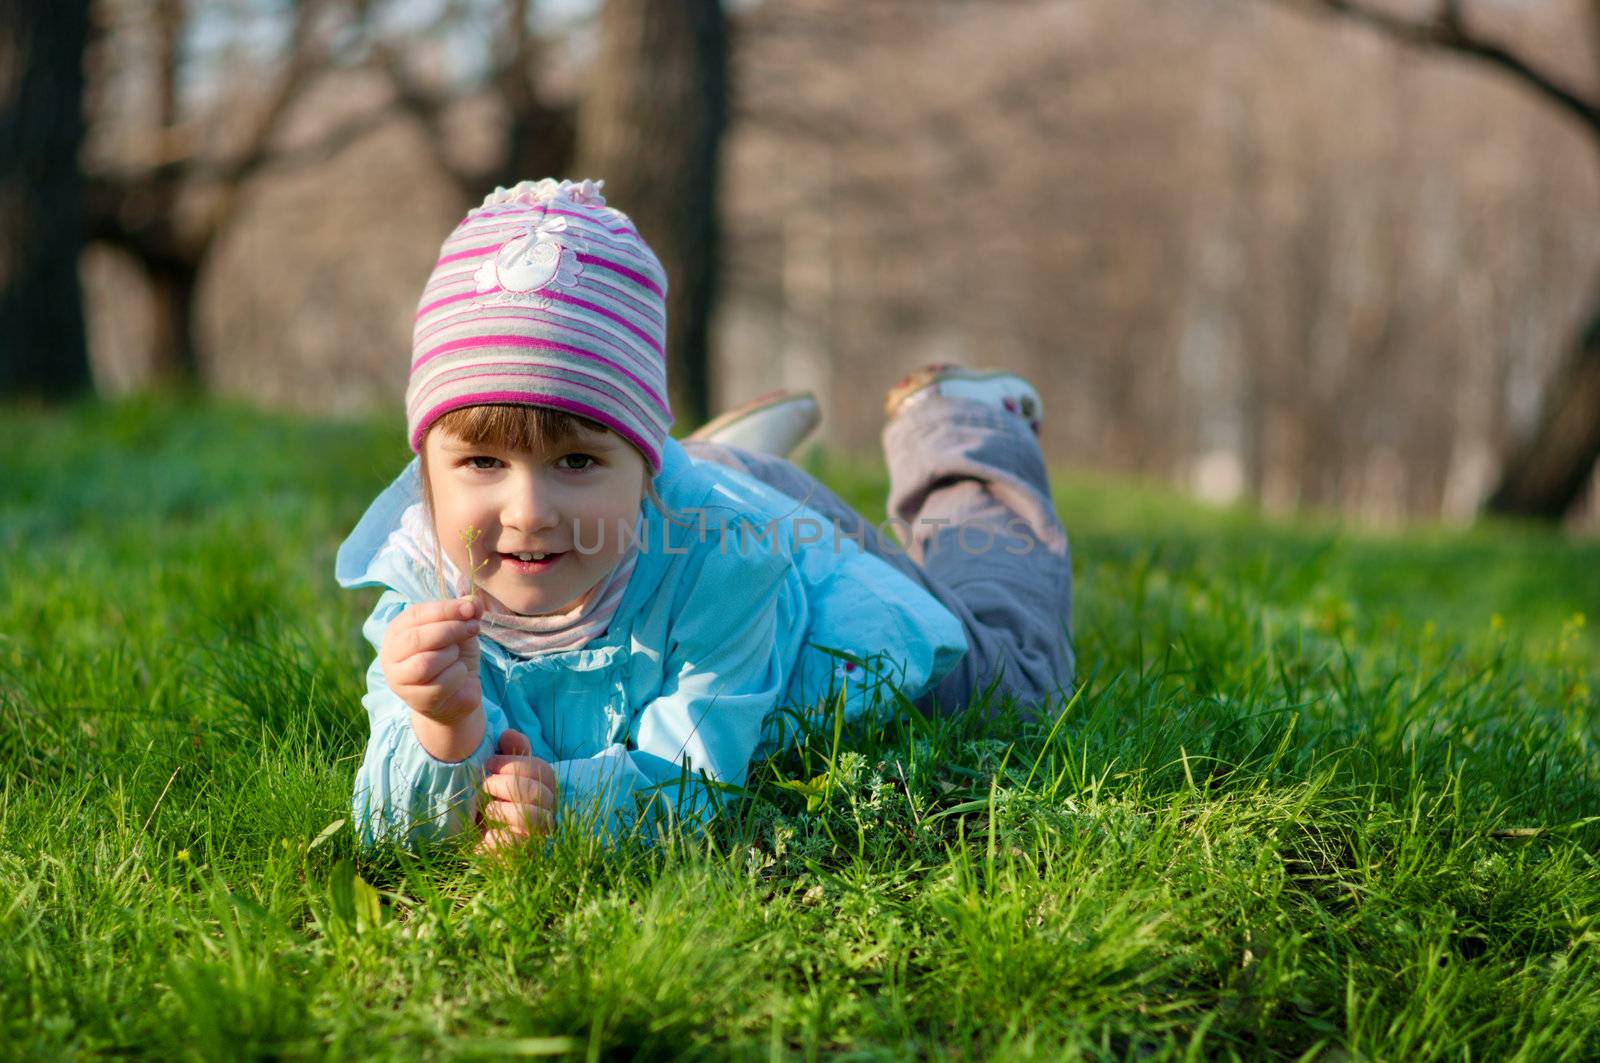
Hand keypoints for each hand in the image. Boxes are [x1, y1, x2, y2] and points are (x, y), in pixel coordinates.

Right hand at [380, 596, 482, 723]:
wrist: (458, 695)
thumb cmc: (454, 658)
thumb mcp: (462, 631)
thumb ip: (466, 614)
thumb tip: (474, 600)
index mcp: (397, 631)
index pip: (415, 614)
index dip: (444, 609)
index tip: (469, 608)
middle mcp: (391, 654)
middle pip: (417, 638)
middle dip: (450, 630)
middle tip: (473, 629)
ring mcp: (400, 680)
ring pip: (426, 662)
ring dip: (451, 655)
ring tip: (457, 657)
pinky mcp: (416, 700)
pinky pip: (441, 683)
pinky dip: (458, 675)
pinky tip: (458, 676)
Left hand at [478, 728, 558, 850]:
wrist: (464, 836)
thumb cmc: (481, 798)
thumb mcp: (490, 771)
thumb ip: (504, 750)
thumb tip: (508, 734)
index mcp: (541, 787)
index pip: (541, 770)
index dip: (514, 765)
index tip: (488, 765)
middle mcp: (546, 811)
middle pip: (540, 792)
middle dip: (508, 785)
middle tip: (484, 787)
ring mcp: (537, 836)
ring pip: (538, 819)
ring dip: (506, 810)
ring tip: (487, 810)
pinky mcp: (522, 858)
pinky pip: (519, 846)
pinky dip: (499, 837)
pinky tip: (486, 834)